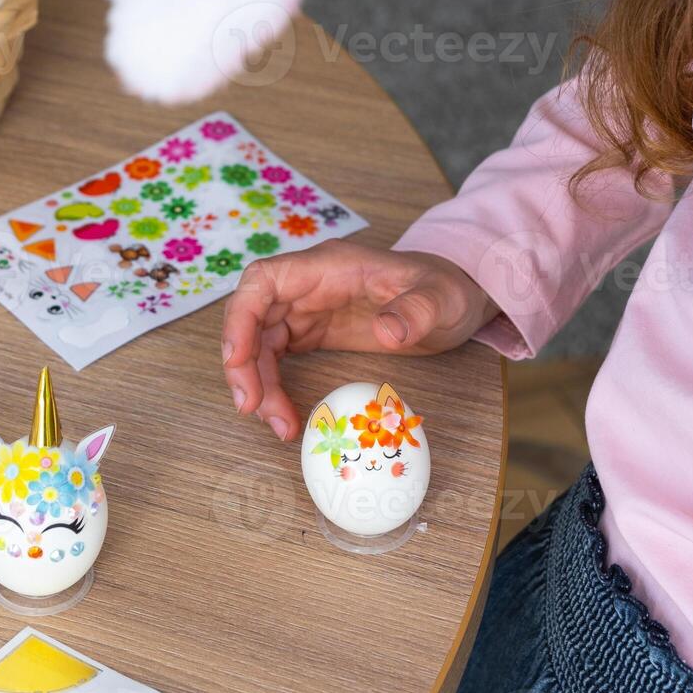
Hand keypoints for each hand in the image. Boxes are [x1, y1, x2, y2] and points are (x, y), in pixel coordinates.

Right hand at [221, 240, 496, 440]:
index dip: (240, 317)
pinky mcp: (313, 334)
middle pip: (251, 318)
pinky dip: (274, 388)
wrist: (455, 300)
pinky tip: (285, 416)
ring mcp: (307, 310)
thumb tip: (387, 332)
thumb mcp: (440, 298)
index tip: (237, 358)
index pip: (263, 280)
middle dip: (242, 363)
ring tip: (277, 425)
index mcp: (327, 266)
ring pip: (260, 345)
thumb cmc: (446, 288)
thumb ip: (416, 310)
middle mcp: (307, 286)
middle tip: (251, 407)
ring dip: (258, 384)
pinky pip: (277, 359)